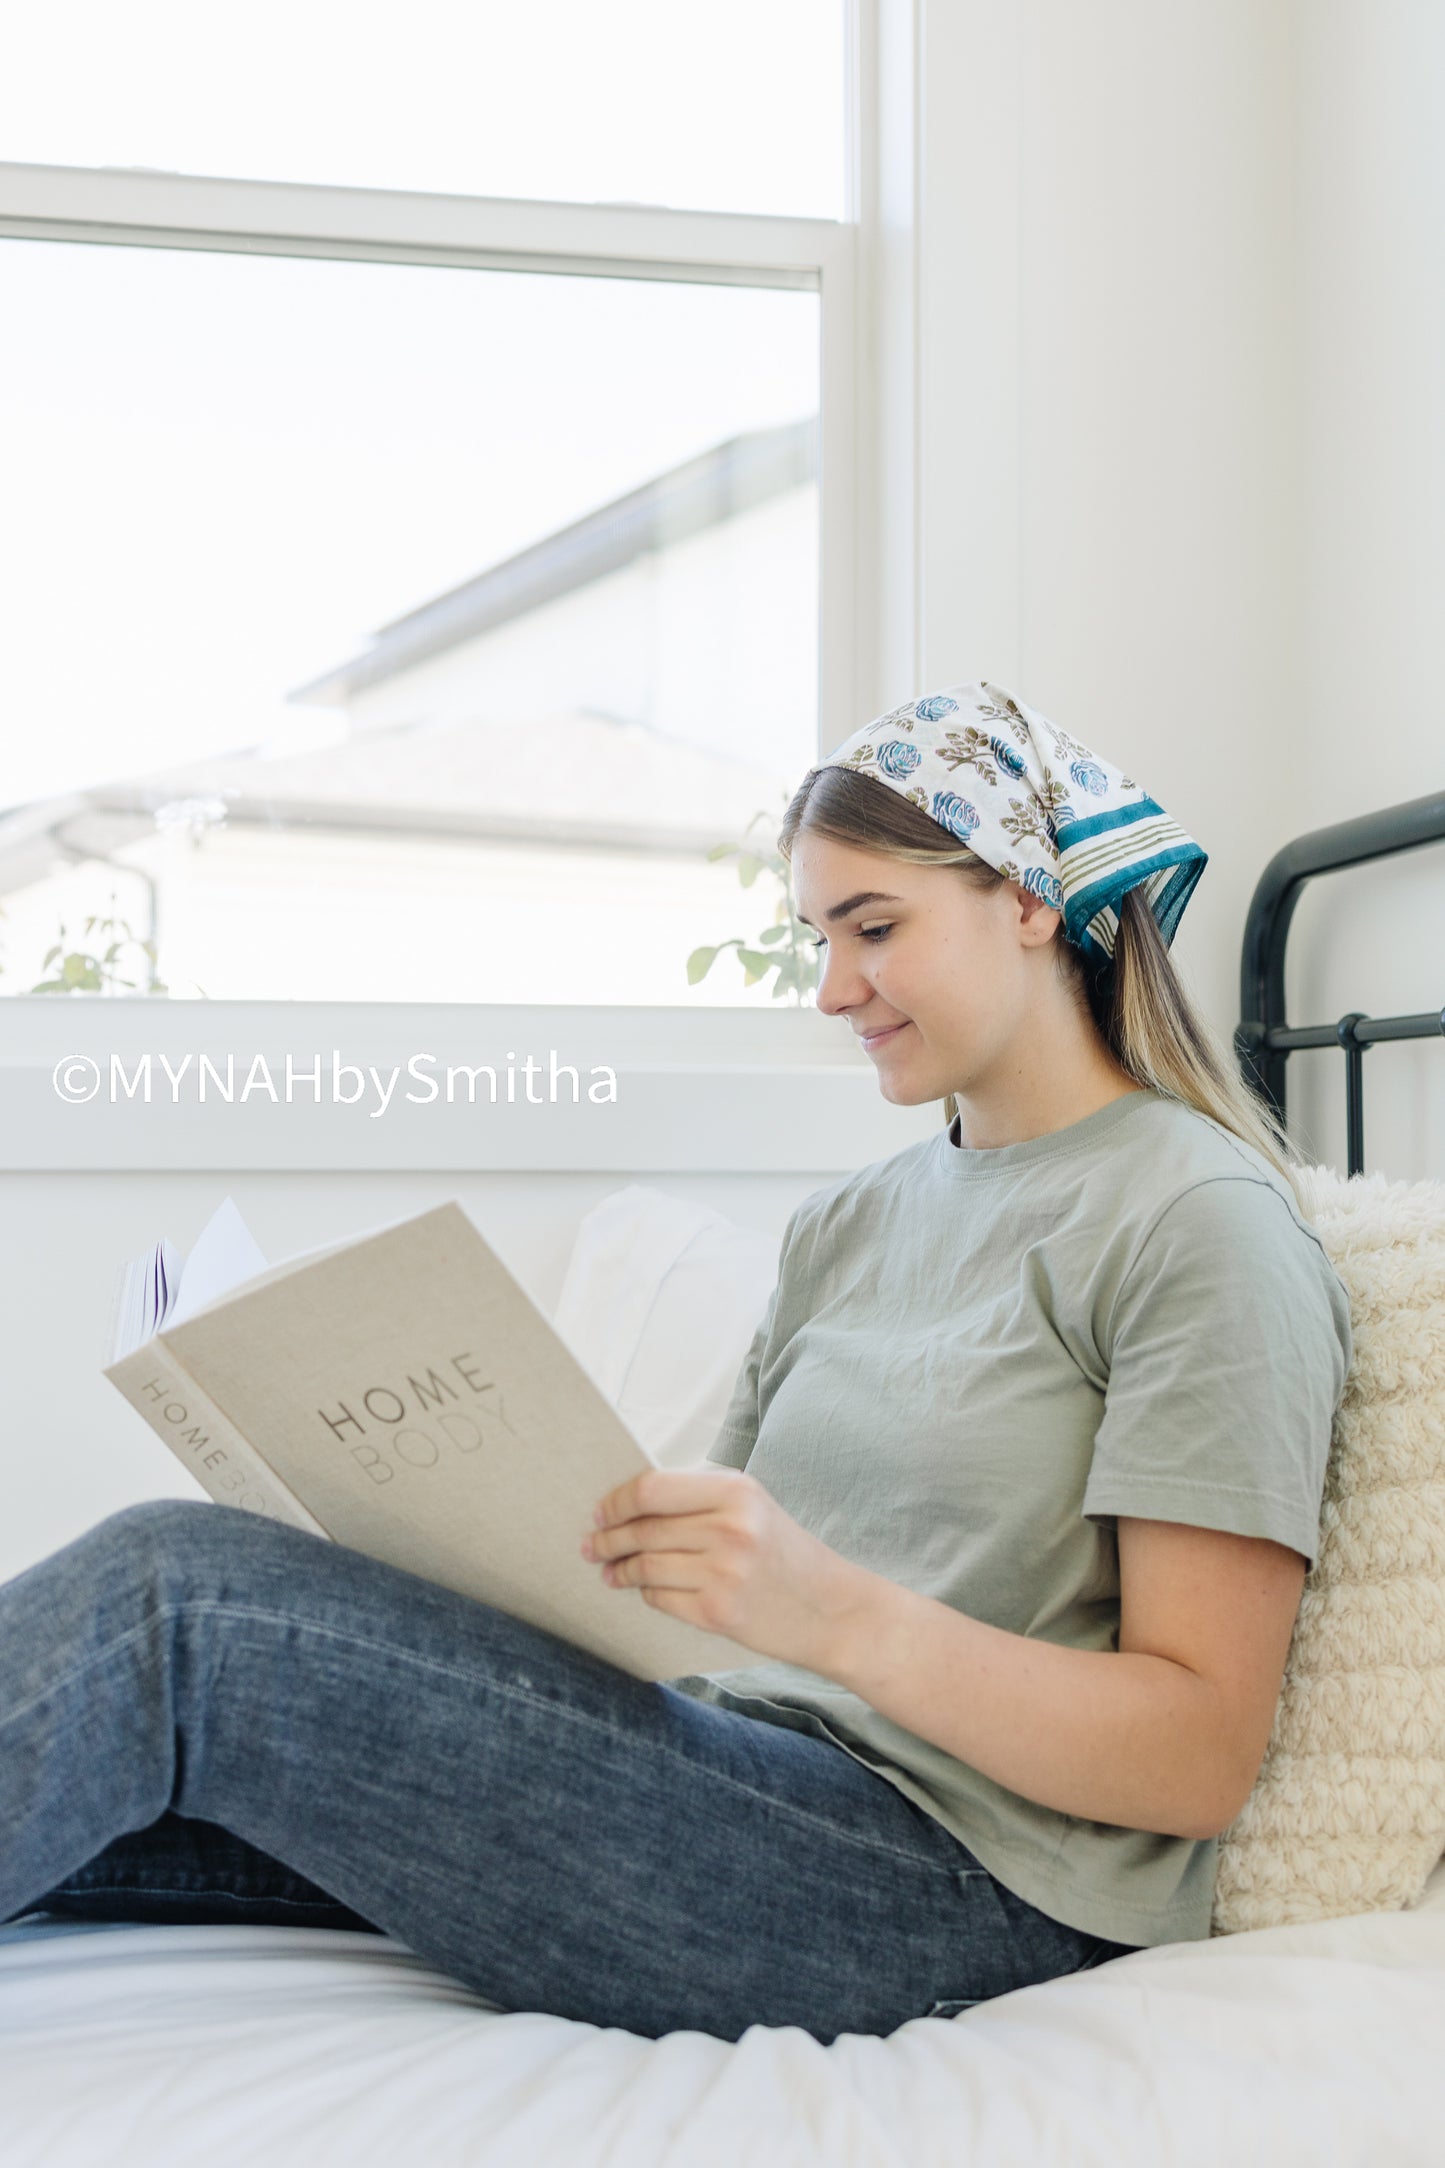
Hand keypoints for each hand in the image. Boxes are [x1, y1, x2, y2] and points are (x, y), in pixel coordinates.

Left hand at [581, 1466, 867, 1672]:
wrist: (832, 1609)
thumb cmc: (786, 1553)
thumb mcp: (753, 1507)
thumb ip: (699, 1499)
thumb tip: (631, 1502)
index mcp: (735, 1491)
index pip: (652, 1489)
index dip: (616, 1501)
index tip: (600, 1511)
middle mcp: (729, 1529)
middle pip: (643, 1529)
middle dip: (608, 1537)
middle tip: (592, 1544)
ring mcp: (723, 1573)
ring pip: (645, 1565)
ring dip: (620, 1568)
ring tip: (610, 1571)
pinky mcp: (717, 1612)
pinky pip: (660, 1597)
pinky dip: (645, 1592)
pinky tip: (640, 1588)